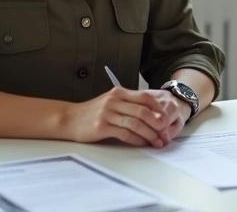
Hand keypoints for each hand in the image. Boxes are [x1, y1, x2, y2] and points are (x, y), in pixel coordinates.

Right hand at [62, 87, 183, 146]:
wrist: (70, 119)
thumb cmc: (94, 112)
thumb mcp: (112, 102)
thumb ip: (130, 105)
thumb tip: (154, 116)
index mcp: (119, 92)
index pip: (145, 97)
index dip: (159, 109)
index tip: (167, 119)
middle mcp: (114, 100)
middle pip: (143, 111)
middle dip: (158, 124)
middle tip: (165, 133)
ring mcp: (107, 113)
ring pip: (135, 123)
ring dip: (149, 134)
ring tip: (157, 142)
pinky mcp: (101, 127)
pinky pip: (124, 133)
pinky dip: (136, 140)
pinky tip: (142, 144)